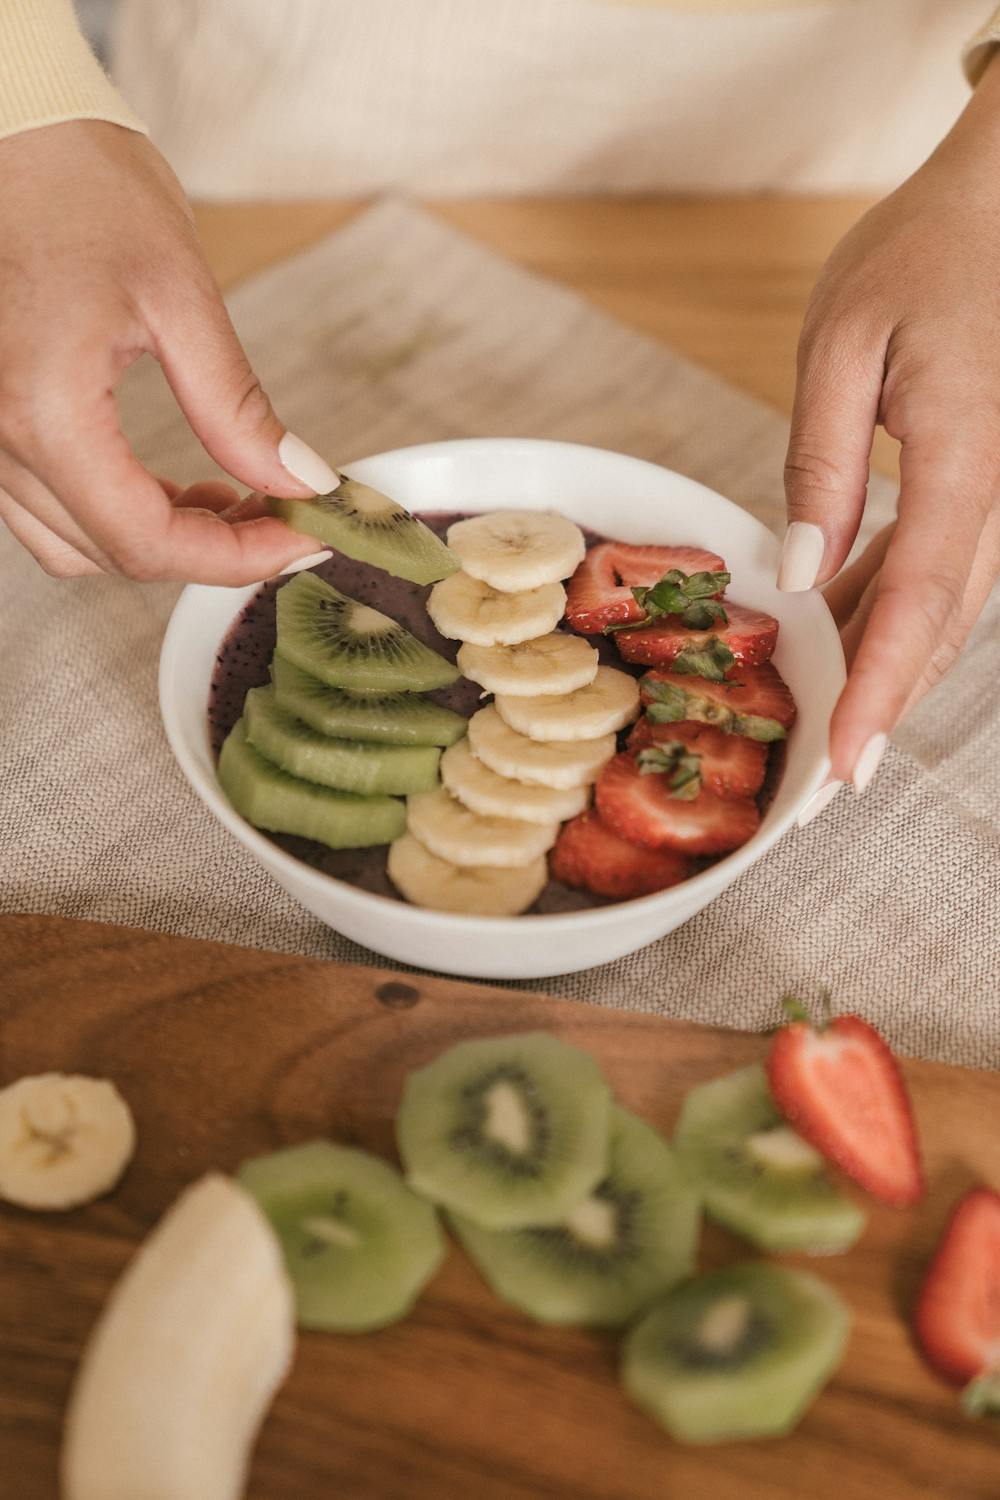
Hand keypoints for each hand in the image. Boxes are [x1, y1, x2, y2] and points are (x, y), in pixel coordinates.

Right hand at [0, 121, 336, 583]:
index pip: (146, 541)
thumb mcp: (179, 294)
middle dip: (210, 553)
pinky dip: (118, 517)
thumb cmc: (80, 186)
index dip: (235, 560)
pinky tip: (177, 488)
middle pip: (113, 554)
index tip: (301, 541)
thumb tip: (299, 481)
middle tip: (284, 519)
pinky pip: (50, 510)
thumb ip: (236, 406)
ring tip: (236, 502)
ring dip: (162, 542)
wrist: (10, 132)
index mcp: (45, 410)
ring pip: (76, 546)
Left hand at [783, 55, 999, 797]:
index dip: (879, 690)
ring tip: (827, 729)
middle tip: (826, 786)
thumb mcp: (844, 343)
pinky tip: (837, 634)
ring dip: (887, 672)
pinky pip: (944, 568)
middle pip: (941, 627)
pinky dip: (892, 613)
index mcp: (966, 455)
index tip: (845, 764)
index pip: (921, 600)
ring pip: (947, 610)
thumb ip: (819, 462)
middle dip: (882, 710)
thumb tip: (801, 574)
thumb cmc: (920, 253)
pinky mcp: (988, 484)